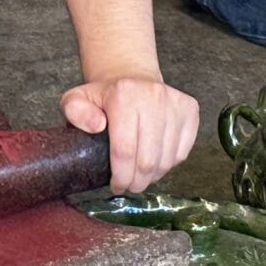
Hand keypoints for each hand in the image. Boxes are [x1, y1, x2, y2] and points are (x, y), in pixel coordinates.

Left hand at [62, 73, 201, 192]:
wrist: (133, 79)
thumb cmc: (104, 97)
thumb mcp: (76, 100)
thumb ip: (74, 112)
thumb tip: (96, 126)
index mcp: (123, 94)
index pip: (124, 150)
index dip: (120, 176)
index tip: (116, 186)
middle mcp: (153, 96)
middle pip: (148, 160)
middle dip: (137, 182)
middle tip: (128, 185)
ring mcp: (175, 103)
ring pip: (167, 160)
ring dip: (153, 176)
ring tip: (140, 176)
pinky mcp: (190, 110)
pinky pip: (181, 153)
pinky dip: (168, 164)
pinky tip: (155, 161)